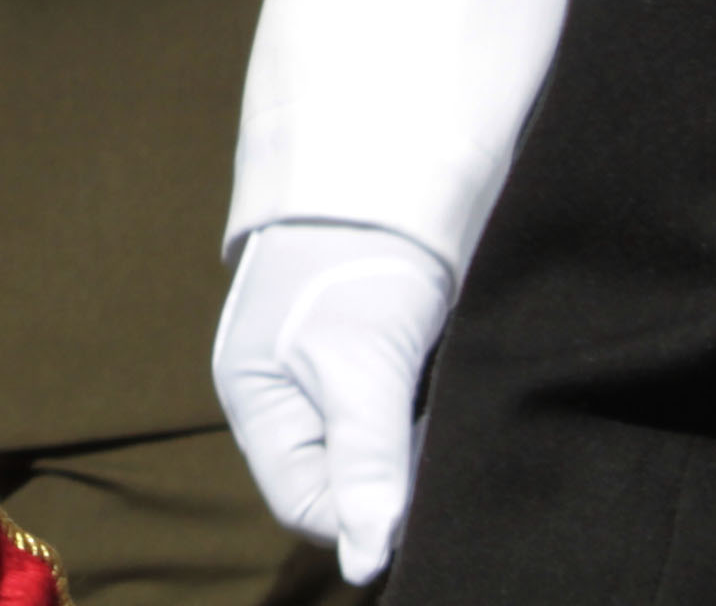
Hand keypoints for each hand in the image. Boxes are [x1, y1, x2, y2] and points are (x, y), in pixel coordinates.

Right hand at [215, 219, 451, 585]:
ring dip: (421, 443)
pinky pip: (406, 414)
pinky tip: (456, 392)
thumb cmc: (354, 258)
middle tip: (444, 444)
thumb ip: (366, 459)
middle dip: (397, 478)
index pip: (309, 503)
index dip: (367, 511)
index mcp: (259, 401)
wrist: (391, 155)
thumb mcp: (359, 360)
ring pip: (382, 450)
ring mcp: (336, 375)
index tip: (420, 481)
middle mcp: (293, 397)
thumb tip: (364, 561)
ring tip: (451, 410)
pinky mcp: (382, 353)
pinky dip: (435, 412)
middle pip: (347, 481)